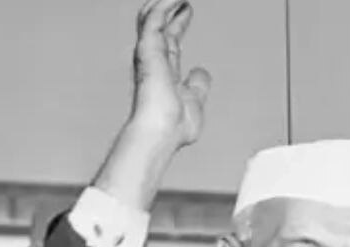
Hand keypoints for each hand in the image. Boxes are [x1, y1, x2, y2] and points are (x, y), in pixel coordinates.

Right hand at [129, 0, 211, 148]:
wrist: (162, 131)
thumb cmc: (175, 127)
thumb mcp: (195, 101)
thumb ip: (198, 85)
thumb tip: (201, 71)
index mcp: (164, 74)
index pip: (171, 43)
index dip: (178, 25)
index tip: (185, 11)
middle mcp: (155, 62)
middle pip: (161, 27)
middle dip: (170, 10)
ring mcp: (150, 54)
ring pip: (153, 19)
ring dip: (163, 3)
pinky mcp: (148, 49)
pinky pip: (155, 19)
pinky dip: (163, 5)